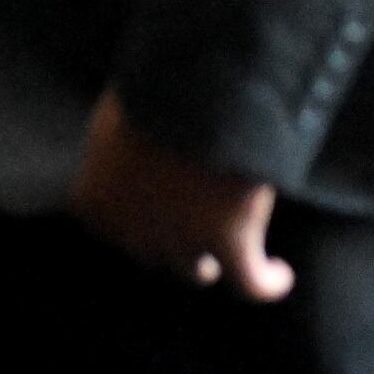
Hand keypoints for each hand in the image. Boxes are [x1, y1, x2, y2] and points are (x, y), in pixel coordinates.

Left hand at [69, 93, 293, 301]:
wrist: (198, 88)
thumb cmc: (156, 88)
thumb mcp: (123, 112)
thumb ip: (126, 140)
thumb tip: (147, 138)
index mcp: (93, 201)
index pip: (111, 225)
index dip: (137, 214)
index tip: (156, 198)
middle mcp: (130, 232)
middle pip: (151, 251)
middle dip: (172, 237)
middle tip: (197, 217)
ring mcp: (180, 241)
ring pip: (196, 270)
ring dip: (212, 263)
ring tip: (239, 252)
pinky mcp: (229, 241)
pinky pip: (250, 281)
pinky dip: (266, 284)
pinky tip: (280, 276)